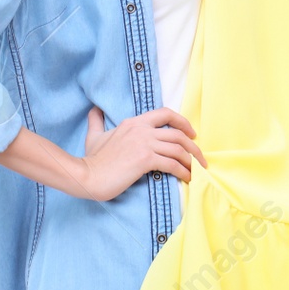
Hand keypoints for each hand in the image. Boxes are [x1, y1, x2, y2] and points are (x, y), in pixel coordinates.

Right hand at [80, 106, 207, 200]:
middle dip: (193, 147)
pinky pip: (172, 164)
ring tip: (197, 172)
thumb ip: (96, 121)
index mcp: (134, 122)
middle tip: (200, 159)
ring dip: (192, 161)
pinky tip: (188, 179)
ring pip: (178, 149)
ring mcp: (144, 144)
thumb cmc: (92, 159)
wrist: (88, 175)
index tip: (191, 133)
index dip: (182, 121)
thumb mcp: (94, 135)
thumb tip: (94, 110)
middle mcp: (141, 129)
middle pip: (178, 134)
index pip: (165, 113)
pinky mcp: (145, 160)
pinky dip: (184, 172)